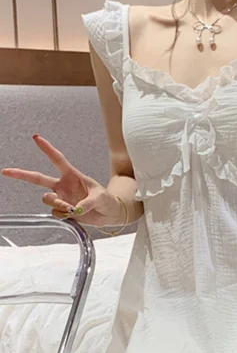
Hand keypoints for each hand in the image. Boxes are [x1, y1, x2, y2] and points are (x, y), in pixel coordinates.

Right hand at [1, 135, 122, 227]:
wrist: (110, 213)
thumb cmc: (107, 200)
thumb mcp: (100, 198)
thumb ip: (87, 203)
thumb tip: (76, 209)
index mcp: (72, 175)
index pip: (57, 160)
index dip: (47, 149)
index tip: (36, 138)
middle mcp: (63, 185)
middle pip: (38, 178)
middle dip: (21, 174)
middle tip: (6, 171)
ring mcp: (61, 198)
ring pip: (47, 199)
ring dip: (57, 203)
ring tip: (71, 207)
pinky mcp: (63, 210)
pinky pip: (55, 212)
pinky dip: (62, 214)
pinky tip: (72, 213)